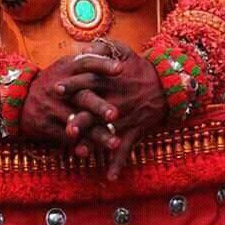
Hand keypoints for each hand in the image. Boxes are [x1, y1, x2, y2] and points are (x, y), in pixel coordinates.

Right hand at [20, 54, 121, 147]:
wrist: (20, 99)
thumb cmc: (53, 81)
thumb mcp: (65, 66)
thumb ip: (85, 62)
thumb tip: (110, 51)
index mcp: (67, 69)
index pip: (86, 63)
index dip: (102, 64)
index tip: (120, 69)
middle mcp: (61, 87)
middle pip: (82, 96)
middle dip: (99, 106)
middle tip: (116, 114)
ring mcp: (53, 107)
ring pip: (78, 121)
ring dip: (97, 133)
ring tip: (115, 143)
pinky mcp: (47, 125)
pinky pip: (66, 137)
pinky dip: (80, 145)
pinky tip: (92, 153)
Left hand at [59, 40, 166, 179]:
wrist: (168, 85)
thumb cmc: (141, 68)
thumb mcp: (125, 51)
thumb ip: (105, 48)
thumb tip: (85, 49)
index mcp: (111, 80)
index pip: (89, 81)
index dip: (73, 85)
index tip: (57, 88)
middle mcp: (116, 100)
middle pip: (95, 110)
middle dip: (81, 118)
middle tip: (66, 126)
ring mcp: (126, 118)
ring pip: (107, 131)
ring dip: (95, 142)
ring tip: (80, 151)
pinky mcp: (135, 131)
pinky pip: (127, 149)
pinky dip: (118, 163)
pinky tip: (109, 177)